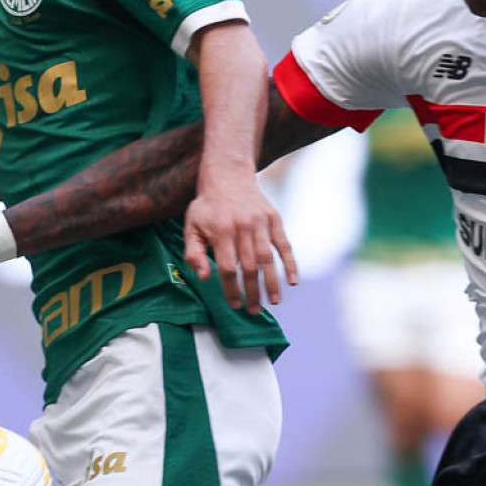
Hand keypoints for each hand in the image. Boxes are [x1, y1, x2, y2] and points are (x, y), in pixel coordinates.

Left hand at [182, 171, 297, 311]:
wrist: (228, 175)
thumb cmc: (208, 206)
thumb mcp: (192, 226)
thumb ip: (194, 253)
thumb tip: (205, 278)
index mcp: (221, 231)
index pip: (227, 267)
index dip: (231, 289)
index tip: (234, 304)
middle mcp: (243, 228)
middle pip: (249, 267)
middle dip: (252, 292)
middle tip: (253, 310)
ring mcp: (261, 223)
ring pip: (267, 258)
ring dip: (272, 283)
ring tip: (274, 302)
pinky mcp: (274, 219)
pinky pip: (284, 244)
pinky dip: (290, 263)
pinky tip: (293, 281)